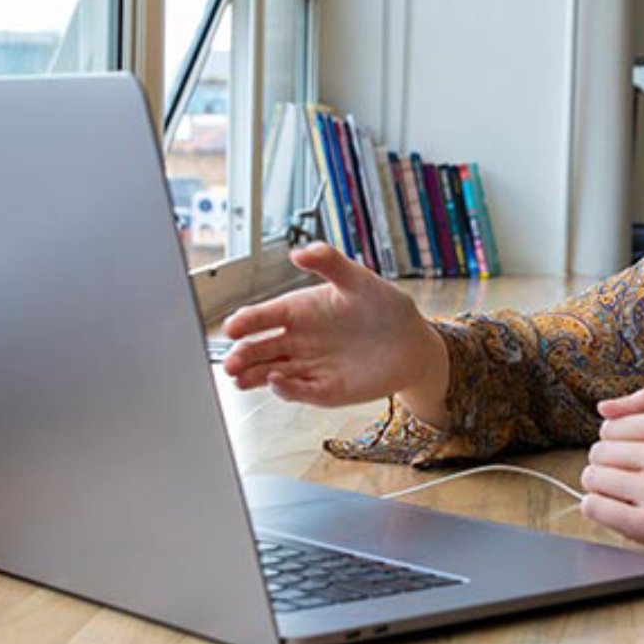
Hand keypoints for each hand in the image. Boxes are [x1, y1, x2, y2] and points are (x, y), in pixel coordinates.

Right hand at [220, 242, 448, 418]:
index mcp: (300, 311)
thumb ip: (330, 262)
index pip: (265, 316)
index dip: (246, 321)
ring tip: (239, 377)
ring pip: (271, 372)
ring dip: (253, 375)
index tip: (233, 326)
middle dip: (242, 354)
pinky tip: (277, 382)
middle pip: (260, 348)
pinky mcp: (324, 389)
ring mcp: (309, 366)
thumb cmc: (384, 307)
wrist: (412, 344)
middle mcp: (298, 340)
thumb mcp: (359, 279)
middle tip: (231, 360)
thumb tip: (299, 252)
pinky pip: (300, 390)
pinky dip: (286, 389)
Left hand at [579, 389, 643, 572]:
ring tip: (629, 494)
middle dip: (609, 465)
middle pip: (599, 451)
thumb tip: (602, 407)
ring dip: (603, 487)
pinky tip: (620, 510)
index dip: (618, 442)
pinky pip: (593, 507)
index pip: (610, 425)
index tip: (636, 456)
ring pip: (592, 477)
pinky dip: (598, 508)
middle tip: (635, 478)